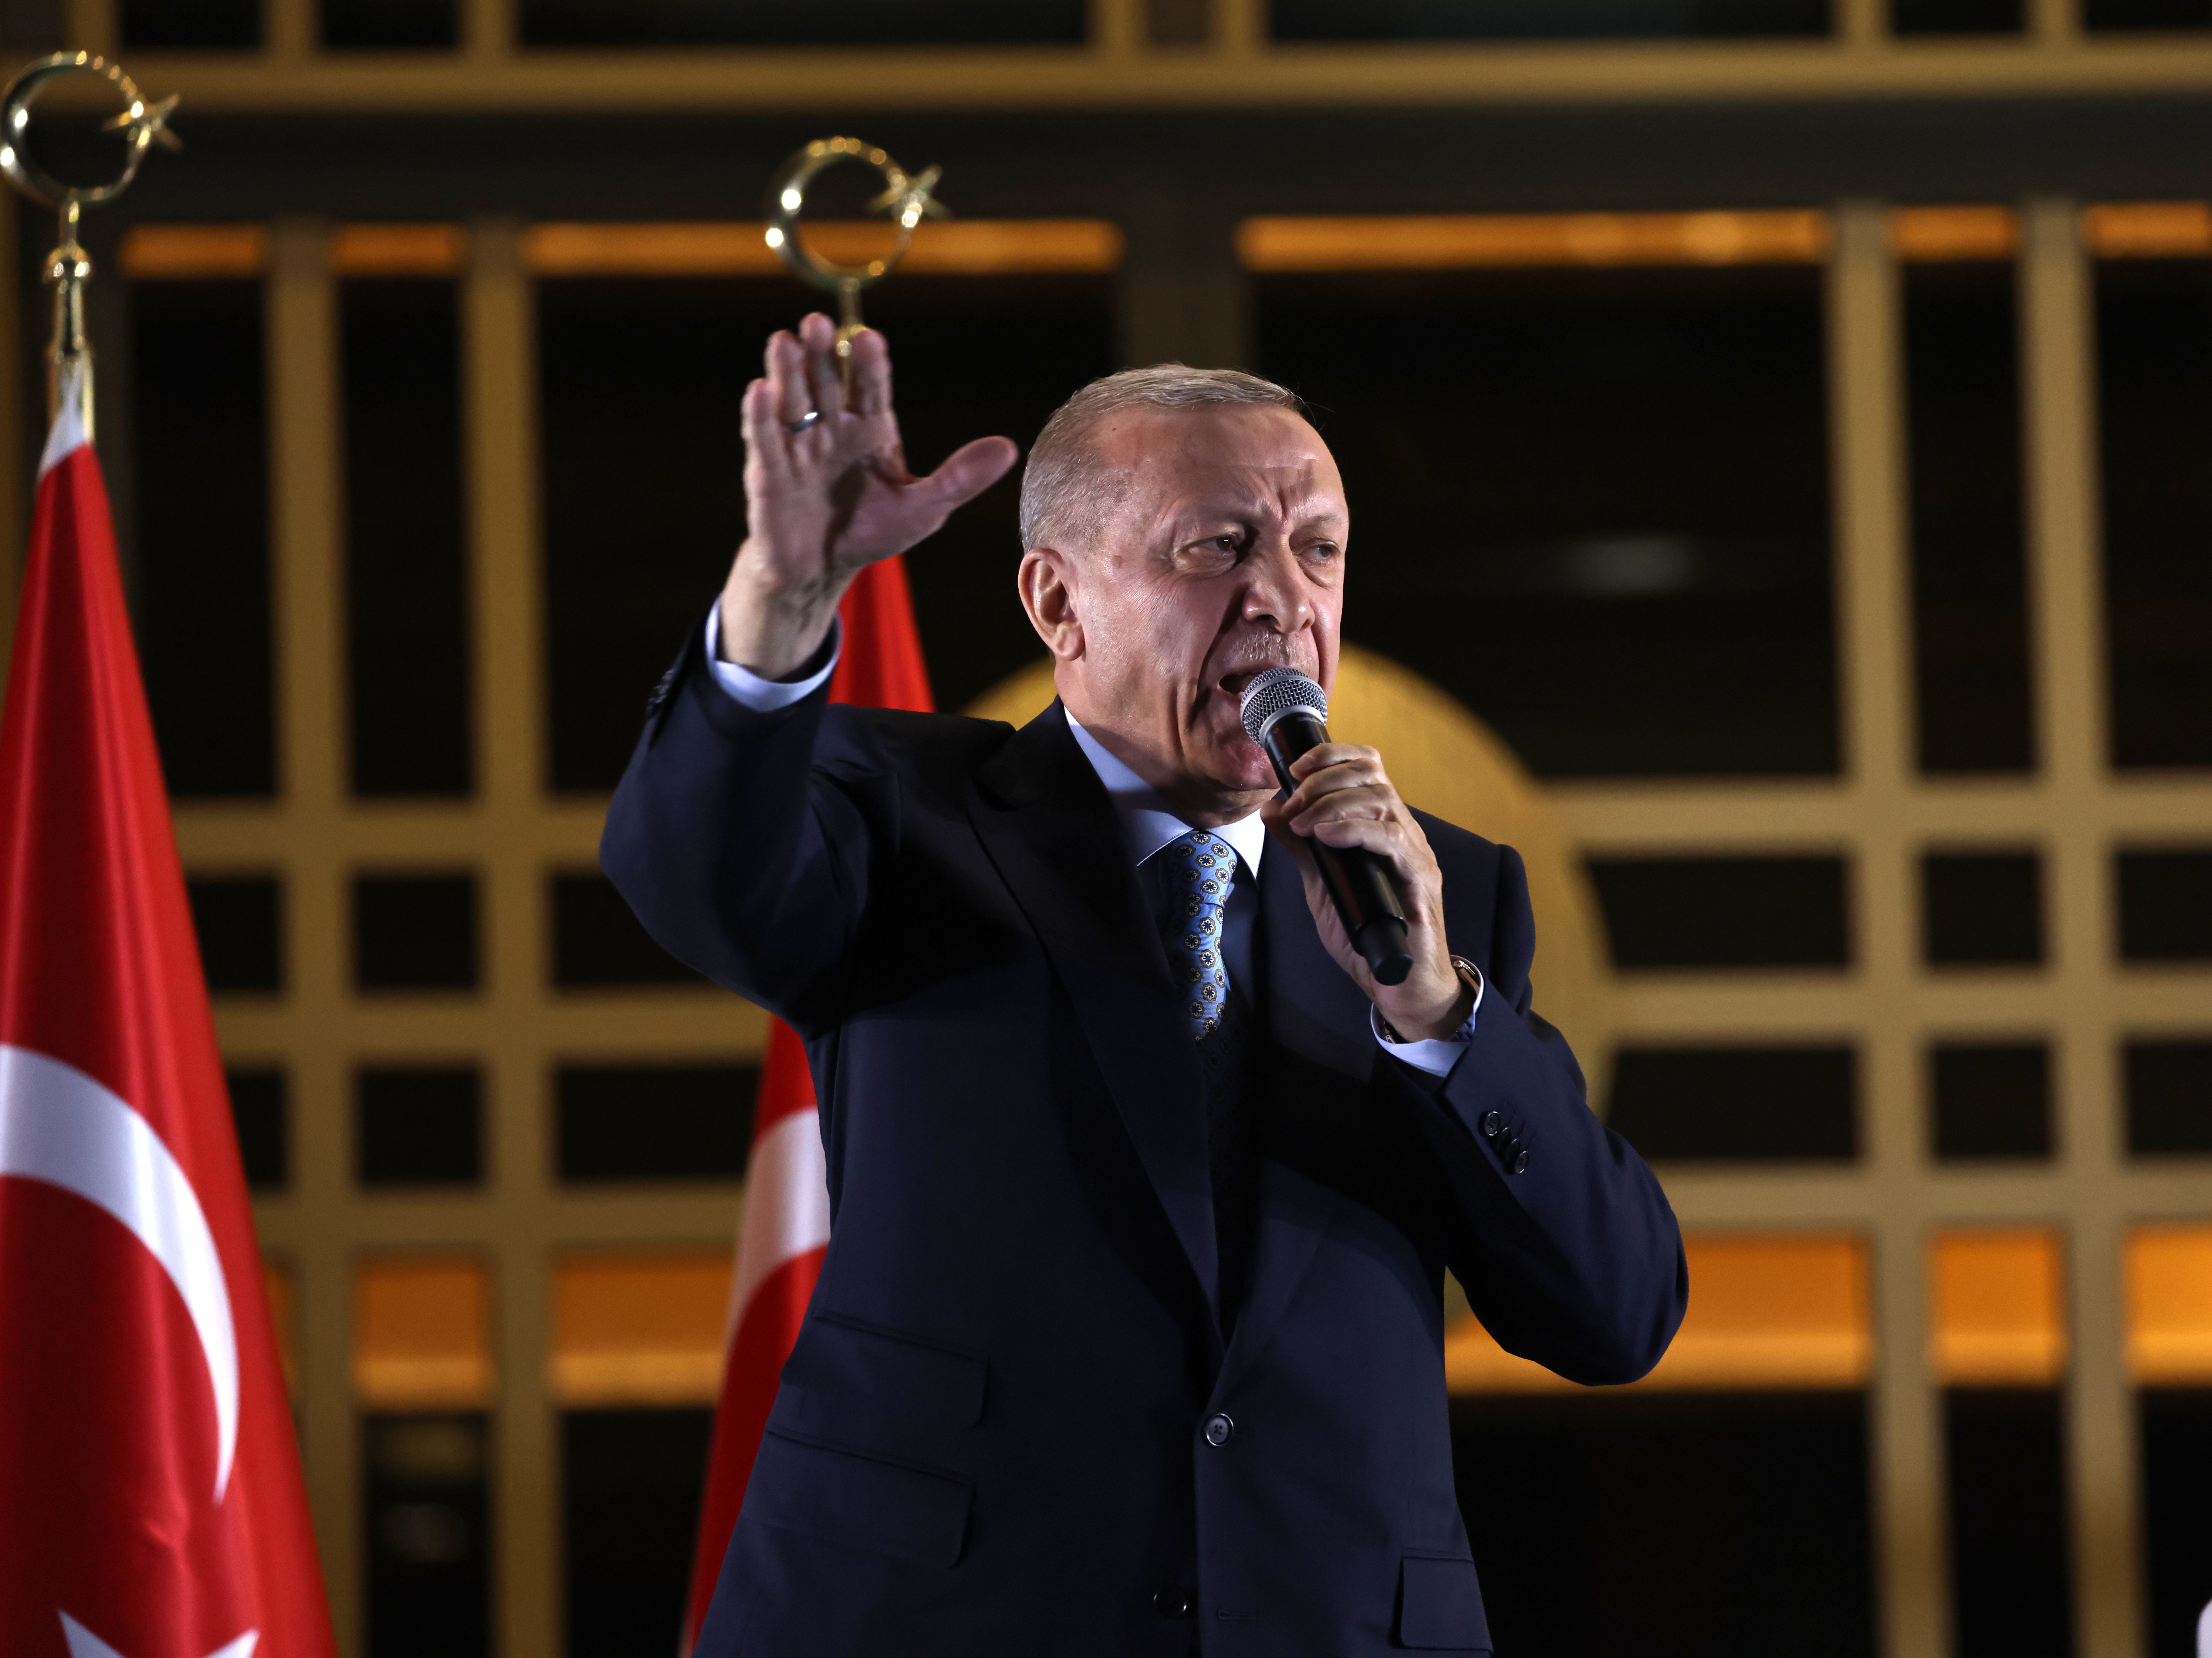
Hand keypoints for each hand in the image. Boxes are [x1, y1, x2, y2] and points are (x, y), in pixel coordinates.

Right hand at [719, 313, 1019, 676]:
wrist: (823, 568)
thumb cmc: (873, 530)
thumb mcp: (924, 507)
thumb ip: (960, 478)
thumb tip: (1009, 448)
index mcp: (870, 426)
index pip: (872, 387)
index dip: (870, 364)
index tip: (871, 341)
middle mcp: (832, 427)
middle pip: (826, 382)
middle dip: (822, 353)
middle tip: (819, 323)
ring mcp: (798, 446)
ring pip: (792, 401)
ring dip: (787, 372)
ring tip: (784, 340)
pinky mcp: (770, 472)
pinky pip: (763, 440)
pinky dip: (759, 416)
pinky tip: (758, 390)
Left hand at [1259, 743, 1469, 1041]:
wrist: (1399, 982)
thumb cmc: (1365, 932)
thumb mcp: (1322, 882)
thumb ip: (1301, 847)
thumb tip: (1272, 810)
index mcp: (1382, 825)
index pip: (1367, 767)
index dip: (1332, 756)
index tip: (1295, 768)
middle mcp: (1403, 832)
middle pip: (1372, 775)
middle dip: (1324, 780)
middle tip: (1293, 803)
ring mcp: (1415, 854)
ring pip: (1382, 800)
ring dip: (1333, 803)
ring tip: (1303, 822)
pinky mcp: (1420, 880)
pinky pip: (1393, 840)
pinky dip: (1355, 830)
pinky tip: (1326, 835)